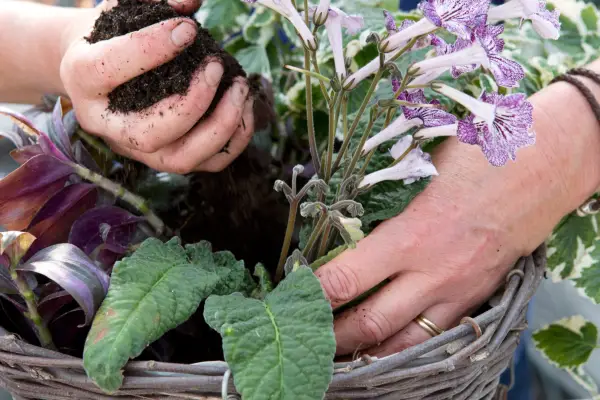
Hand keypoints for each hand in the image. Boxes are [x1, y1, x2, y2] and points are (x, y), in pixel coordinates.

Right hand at [59, 0, 253, 172]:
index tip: (188, 29)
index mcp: (82, 79)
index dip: (151, 48)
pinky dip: (234, 138)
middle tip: (216, 66)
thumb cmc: (111, 35)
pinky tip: (244, 105)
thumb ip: (151, 0)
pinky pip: (207, 164)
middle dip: (192, 103)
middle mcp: (107, 125)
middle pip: (150, 134)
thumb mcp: (121, 10)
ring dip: (220, 125)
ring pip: (181, 159)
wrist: (98, 68)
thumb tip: (191, 1)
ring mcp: (138, 149)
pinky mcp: (167, 158)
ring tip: (240, 87)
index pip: (110, 69)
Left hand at [315, 81, 599, 356]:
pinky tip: (384, 346)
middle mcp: (432, 271)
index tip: (290, 294)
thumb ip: (380, 197)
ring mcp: (457, 290)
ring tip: (337, 352)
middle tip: (305, 332)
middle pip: (369, 324)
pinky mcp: (476, 297)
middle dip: (330, 336)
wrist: (544, 165)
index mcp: (410, 233)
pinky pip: (436, 338)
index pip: (344, 279)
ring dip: (366, 352)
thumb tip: (340, 216)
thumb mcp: (420, 167)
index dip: (311, 294)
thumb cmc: (478, 154)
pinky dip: (405, 348)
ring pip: (403, 344)